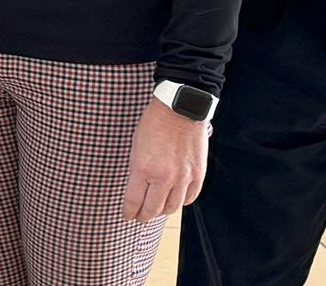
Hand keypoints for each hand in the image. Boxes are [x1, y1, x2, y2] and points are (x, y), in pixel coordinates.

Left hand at [123, 99, 206, 223]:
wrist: (180, 109)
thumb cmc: (154, 123)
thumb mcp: (136, 146)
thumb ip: (138, 170)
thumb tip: (139, 188)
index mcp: (143, 169)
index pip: (134, 201)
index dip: (129, 212)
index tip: (127, 216)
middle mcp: (163, 177)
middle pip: (152, 209)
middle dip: (144, 216)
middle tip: (140, 217)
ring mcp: (183, 178)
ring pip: (172, 207)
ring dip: (163, 210)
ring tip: (157, 210)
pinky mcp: (198, 175)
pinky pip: (190, 198)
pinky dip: (182, 201)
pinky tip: (176, 199)